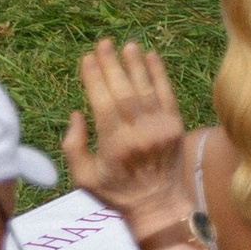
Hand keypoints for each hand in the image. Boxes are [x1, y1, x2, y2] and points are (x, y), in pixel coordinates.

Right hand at [64, 37, 189, 240]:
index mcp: (114, 145)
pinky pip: (167, 94)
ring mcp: (160, 129)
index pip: (102, 103)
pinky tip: (152, 57)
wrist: (158, 205)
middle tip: (103, 43)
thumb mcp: (83, 178)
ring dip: (135, 65)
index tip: (86, 59)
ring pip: (145, 89)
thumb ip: (74, 146)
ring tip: (126, 45)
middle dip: (112, 65)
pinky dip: (159, 74)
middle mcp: (139, 134)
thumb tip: (77, 113)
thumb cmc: (115, 193)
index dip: (94, 79)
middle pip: (123, 91)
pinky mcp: (176, 126)